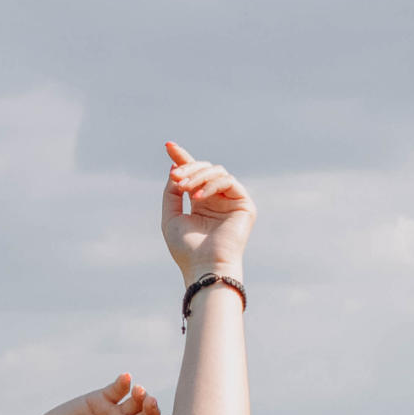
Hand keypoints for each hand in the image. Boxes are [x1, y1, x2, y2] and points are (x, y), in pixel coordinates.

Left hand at [161, 141, 253, 281]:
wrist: (205, 268)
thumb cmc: (187, 250)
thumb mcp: (171, 217)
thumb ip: (172, 192)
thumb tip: (175, 167)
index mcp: (201, 203)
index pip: (194, 174)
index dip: (182, 158)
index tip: (168, 146)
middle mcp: (218, 200)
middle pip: (204, 169)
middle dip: (187, 168)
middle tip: (174, 177)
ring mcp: (232, 201)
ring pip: (216, 171)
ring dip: (197, 176)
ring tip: (184, 188)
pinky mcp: (245, 205)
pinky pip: (228, 181)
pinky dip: (211, 184)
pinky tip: (198, 197)